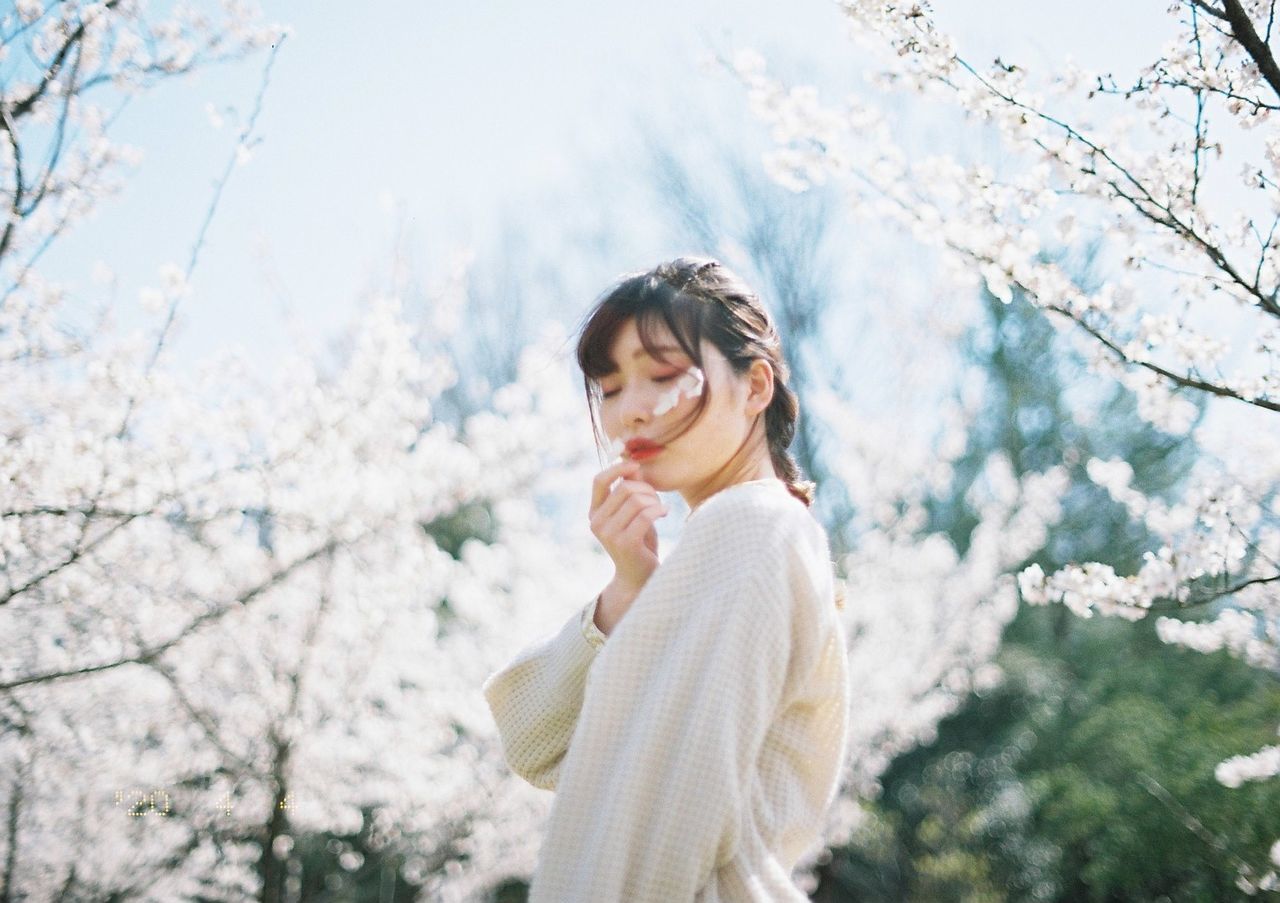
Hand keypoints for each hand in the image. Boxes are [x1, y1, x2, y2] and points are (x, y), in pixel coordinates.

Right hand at [589, 458, 668, 627]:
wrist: (639, 576)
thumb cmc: (638, 541)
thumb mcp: (632, 513)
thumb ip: (630, 491)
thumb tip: (633, 464)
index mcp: (595, 513)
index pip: (599, 480)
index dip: (617, 468)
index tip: (636, 467)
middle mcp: (597, 523)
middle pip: (625, 488)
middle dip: (646, 489)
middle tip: (656, 499)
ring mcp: (609, 534)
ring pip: (637, 500)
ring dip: (654, 501)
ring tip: (660, 509)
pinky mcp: (625, 543)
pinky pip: (646, 515)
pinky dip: (659, 510)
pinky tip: (665, 513)